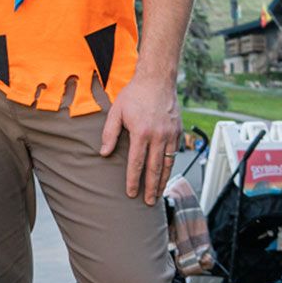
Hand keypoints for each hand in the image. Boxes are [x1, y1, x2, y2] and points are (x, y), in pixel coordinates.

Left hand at [102, 77, 181, 198]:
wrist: (157, 80)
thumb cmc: (134, 94)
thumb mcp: (116, 112)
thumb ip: (109, 134)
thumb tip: (104, 153)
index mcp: (141, 133)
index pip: (136, 163)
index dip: (133, 180)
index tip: (131, 193)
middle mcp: (158, 136)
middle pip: (154, 168)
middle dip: (151, 187)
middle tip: (148, 202)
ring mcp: (170, 134)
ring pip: (167, 163)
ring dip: (163, 181)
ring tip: (158, 194)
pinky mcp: (177, 131)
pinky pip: (174, 153)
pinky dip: (170, 166)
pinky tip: (165, 174)